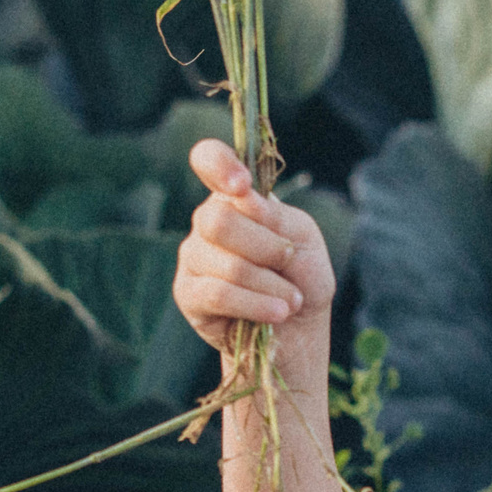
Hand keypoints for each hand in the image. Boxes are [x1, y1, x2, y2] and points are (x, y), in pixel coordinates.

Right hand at [174, 138, 335, 353]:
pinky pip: (218, 294)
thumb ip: (276, 216)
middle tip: (289, 263)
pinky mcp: (188, 294)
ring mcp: (193, 258)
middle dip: (265, 247)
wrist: (297, 331)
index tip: (242, 186)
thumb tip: (243, 198)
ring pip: (226, 264)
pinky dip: (255, 304)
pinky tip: (277, 313)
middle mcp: (207, 222)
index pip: (209, 159)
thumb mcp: (303, 239)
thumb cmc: (301, 278)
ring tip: (292, 301)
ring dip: (269, 285)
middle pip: (218, 220)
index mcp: (235, 197)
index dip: (219, 165)